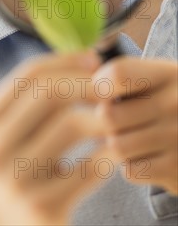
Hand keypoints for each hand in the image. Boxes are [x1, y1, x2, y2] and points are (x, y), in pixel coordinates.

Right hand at [0, 51, 119, 225]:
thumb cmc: (7, 176)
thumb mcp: (0, 137)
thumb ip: (26, 104)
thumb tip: (81, 62)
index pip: (27, 76)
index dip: (65, 61)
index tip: (93, 59)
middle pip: (49, 93)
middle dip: (86, 83)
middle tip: (110, 88)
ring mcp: (16, 180)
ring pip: (71, 124)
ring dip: (100, 116)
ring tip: (111, 120)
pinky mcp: (43, 208)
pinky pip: (88, 167)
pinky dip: (106, 154)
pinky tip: (109, 153)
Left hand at [92, 56, 177, 194]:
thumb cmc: (167, 103)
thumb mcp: (156, 79)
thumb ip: (123, 75)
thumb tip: (77, 84)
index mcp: (169, 74)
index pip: (117, 74)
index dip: (101, 85)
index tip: (104, 93)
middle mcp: (176, 103)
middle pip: (109, 115)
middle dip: (108, 121)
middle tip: (121, 121)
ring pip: (116, 145)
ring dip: (119, 145)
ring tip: (135, 138)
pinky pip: (131, 171)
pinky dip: (134, 167)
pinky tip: (148, 157)